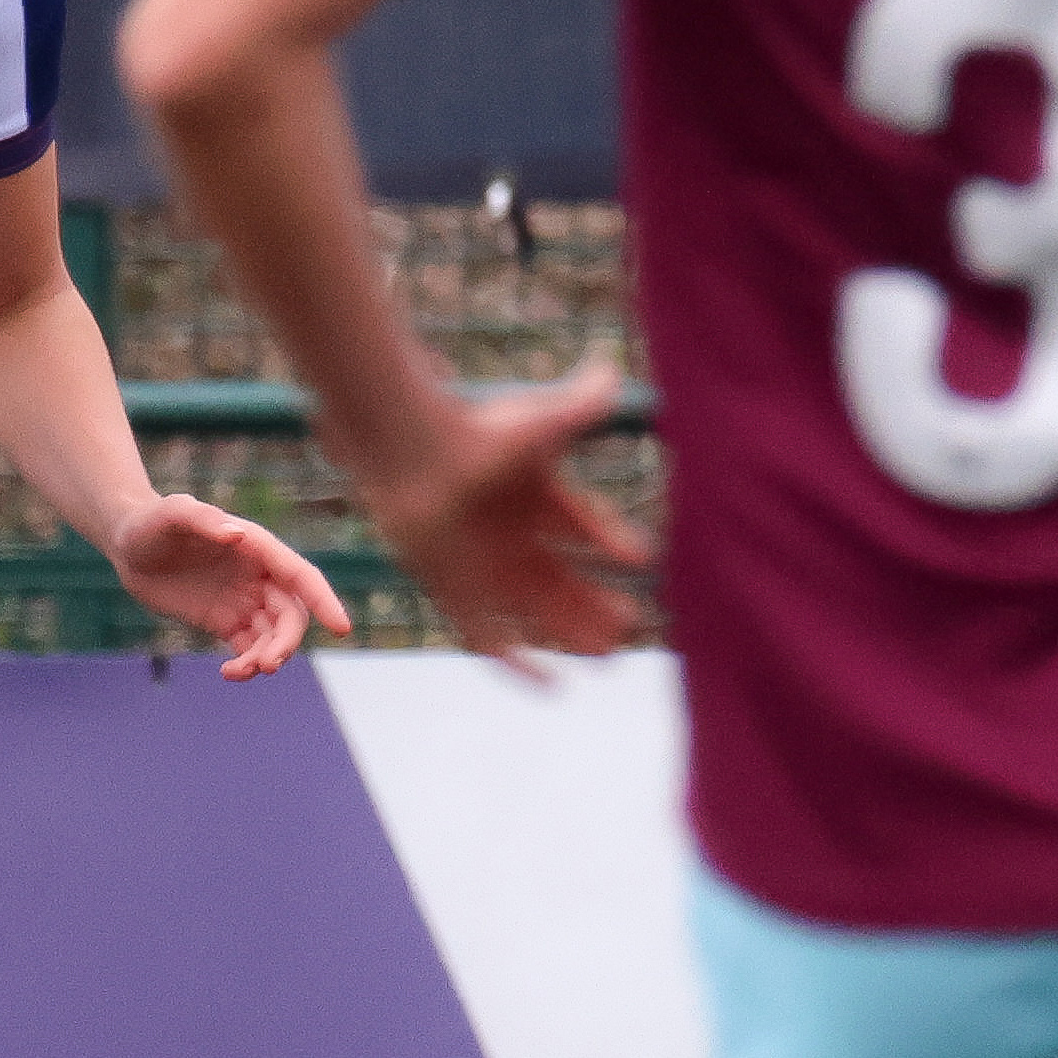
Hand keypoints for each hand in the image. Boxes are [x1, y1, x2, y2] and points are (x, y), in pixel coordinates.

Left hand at [103, 494, 356, 682]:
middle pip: (291, 614)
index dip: (324, 600)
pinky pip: (250, 649)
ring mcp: (244, 600)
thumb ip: (204, 519)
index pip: (300, 575)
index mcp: (256, 547)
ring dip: (266, 658)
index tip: (342, 628)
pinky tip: (229, 673)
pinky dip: (247, 665)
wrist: (128, 545)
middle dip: (286, 642)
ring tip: (239, 671)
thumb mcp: (173, 513)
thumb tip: (238, 536)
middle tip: (266, 664)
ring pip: (273, 637)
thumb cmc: (152, 521)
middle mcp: (258, 575)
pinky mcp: (226, 622)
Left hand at [359, 362, 655, 666]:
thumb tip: (609, 372)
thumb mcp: (539, 424)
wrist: (413, 457)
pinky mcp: (455, 591)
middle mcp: (511, 536)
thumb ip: (579, 405)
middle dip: (597, 604)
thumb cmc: (477, 436)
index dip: (613, 543)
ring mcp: (483, 568)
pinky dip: (518, 663)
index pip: (583, 526)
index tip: (644, 559)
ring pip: (536, 611)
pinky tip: (551, 685)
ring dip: (572, 634)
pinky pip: (491, 637)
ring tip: (609, 658)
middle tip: (632, 625)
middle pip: (563, 579)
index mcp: (534, 497)